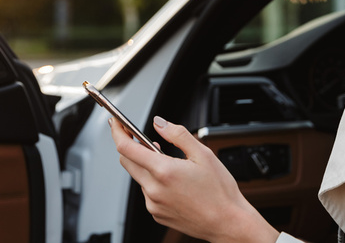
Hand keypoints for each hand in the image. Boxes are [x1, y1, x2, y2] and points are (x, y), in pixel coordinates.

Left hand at [110, 116, 279, 242]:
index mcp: (164, 171)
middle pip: (127, 162)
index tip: (117, 123)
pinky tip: (173, 181)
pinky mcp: (156, 214)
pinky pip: (148, 192)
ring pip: (139, 177)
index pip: (126, 148)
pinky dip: (154, 182)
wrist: (227, 222)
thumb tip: (159, 123)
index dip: (118, 132)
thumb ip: (178, 134)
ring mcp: (153, 204)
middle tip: (142, 138)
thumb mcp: (203, 154)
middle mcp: (154, 190)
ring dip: (146, 165)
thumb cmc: (219, 191)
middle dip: (130, 147)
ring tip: (169, 162)